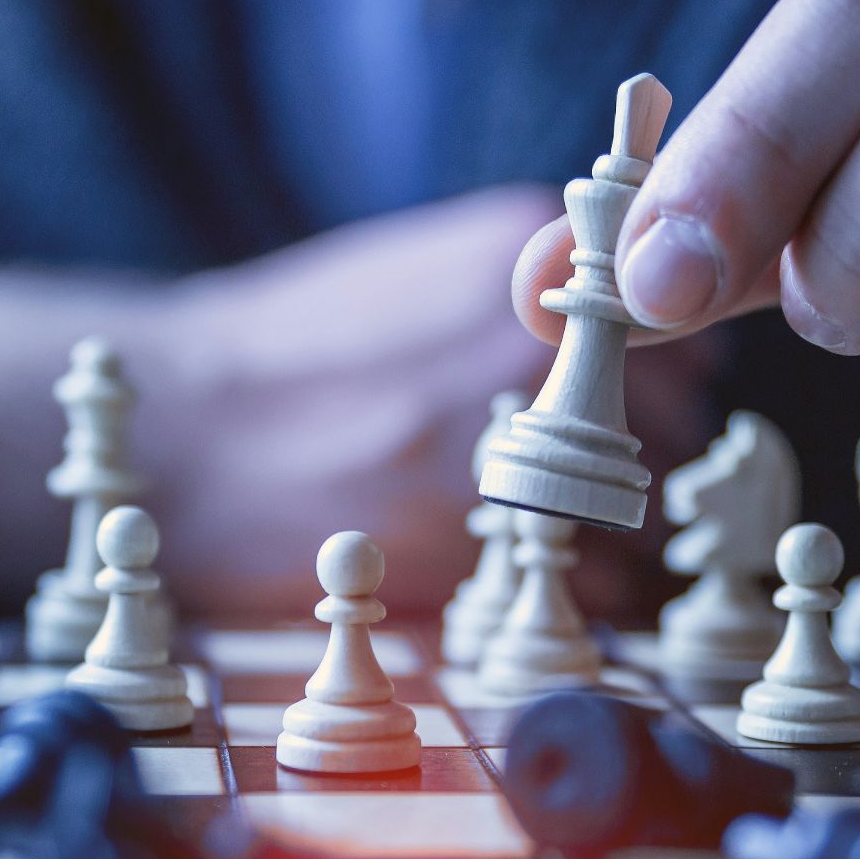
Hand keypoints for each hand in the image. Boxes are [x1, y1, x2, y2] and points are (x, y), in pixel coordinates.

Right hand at [0, 186, 713, 618]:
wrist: (179, 431)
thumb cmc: (285, 357)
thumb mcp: (410, 273)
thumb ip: (522, 296)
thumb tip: (614, 337)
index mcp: (522, 260)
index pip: (680, 329)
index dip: (652, 382)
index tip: (615, 410)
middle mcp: (536, 345)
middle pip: (674, 423)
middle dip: (632, 462)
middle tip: (563, 484)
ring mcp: (514, 442)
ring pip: (644, 514)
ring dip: (610, 536)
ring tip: (531, 534)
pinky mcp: (482, 544)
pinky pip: (599, 588)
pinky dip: (579, 598)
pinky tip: (509, 575)